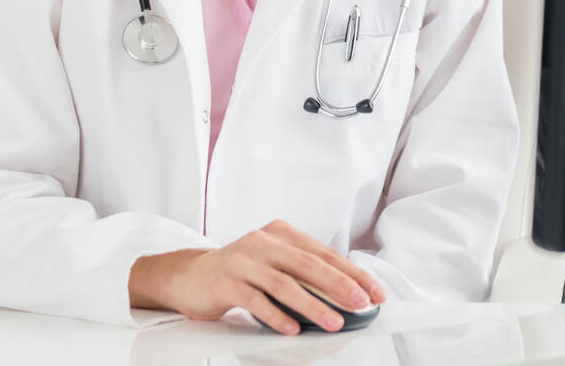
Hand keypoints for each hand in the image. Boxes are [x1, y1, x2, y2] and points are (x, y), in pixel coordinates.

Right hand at [128, 219, 386, 333]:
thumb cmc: (239, 273)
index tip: (375, 292)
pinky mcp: (227, 282)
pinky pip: (256, 301)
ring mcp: (244, 260)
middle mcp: (265, 242)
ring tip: (334, 323)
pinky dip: (277, 316)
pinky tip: (293, 330)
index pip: (325, 254)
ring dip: (313, 306)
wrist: (189, 276)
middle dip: (341, 286)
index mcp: (282, 234)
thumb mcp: (273, 262)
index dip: (353, 273)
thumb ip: (302, 271)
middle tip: (363, 304)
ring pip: (286, 284)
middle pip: (310, 265)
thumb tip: (346, 292)